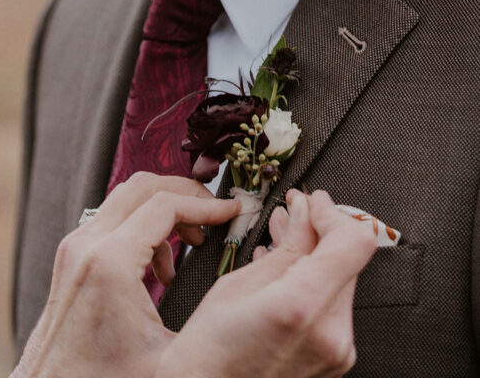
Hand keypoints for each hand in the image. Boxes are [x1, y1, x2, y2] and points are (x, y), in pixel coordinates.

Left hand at [10, 172, 239, 377]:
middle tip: (215, 216)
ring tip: (193, 243)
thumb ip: (208, 318)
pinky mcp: (70, 259)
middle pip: (143, 186)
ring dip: (163, 210)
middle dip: (185, 194)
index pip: (166, 204)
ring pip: (124, 199)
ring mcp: (74, 248)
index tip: (233, 211)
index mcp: (110, 263)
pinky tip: (162, 269)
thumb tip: (247, 289)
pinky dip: (142, 227)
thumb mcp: (170, 358)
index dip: (206, 205)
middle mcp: (86, 245)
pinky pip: (111, 221)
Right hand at [157, 189, 377, 377]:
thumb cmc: (211, 347)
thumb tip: (303, 210)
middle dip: (320, 230)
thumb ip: (286, 244)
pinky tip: (286, 271)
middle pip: (348, 260)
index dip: (333, 213)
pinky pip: (334, 306)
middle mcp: (331, 332)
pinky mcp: (336, 361)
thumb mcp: (240, 282)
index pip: (353, 243)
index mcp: (303, 305)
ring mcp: (337, 352)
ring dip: (317, 254)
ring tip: (284, 236)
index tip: (311, 202)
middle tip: (292, 212)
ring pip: (341, 280)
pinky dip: (314, 282)